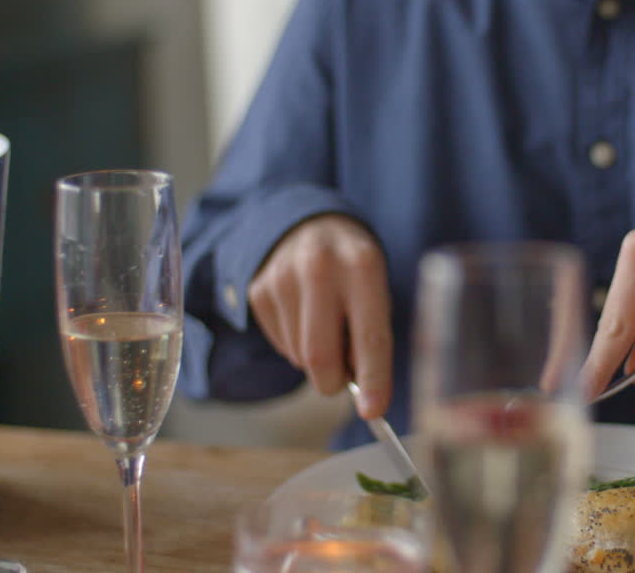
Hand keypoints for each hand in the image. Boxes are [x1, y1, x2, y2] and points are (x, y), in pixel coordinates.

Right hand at [248, 214, 391, 418]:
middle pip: (320, 355)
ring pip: (299, 355)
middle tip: (341, 382)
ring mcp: (282, 278)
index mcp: (362, 265)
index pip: (369, 336)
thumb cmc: (352, 266)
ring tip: (326, 328)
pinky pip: (280, 344)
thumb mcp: (376, 285)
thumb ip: (372, 334)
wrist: (307, 223)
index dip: (373, 379)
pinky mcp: (257, 289)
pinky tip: (304, 318)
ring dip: (315, 360)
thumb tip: (366, 393)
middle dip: (332, 382)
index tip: (373, 411)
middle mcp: (319, 268)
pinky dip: (296, 345)